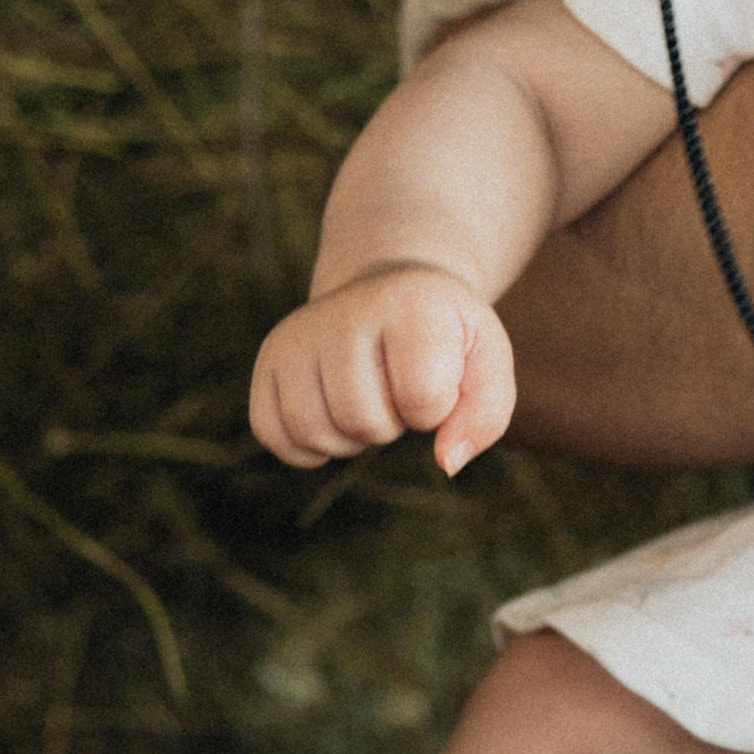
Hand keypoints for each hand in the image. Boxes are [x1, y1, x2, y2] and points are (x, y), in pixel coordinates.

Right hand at [249, 263, 516, 472]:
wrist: (390, 290)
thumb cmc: (445, 336)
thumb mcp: (486, 361)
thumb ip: (485, 414)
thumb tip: (446, 463)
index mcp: (408, 305)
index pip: (421, 397)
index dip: (436, 410)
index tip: (437, 379)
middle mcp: (343, 311)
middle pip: (363, 421)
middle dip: (391, 424)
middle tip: (395, 389)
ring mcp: (297, 334)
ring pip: (316, 434)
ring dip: (351, 438)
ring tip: (366, 397)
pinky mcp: (267, 358)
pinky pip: (272, 434)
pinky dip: (307, 446)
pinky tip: (332, 415)